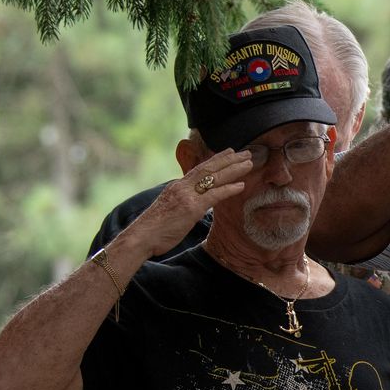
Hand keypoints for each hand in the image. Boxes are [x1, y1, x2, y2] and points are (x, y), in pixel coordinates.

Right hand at [127, 147, 250, 255]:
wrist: (140, 237)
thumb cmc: (153, 229)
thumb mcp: (169, 210)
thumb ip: (182, 203)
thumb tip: (192, 206)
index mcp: (177, 186)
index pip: (199, 169)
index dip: (216, 160)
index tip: (230, 152)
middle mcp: (182, 187)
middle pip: (209, 168)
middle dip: (229, 159)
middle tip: (246, 153)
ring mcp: (186, 196)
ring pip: (214, 178)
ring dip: (233, 170)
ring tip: (249, 163)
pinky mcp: (191, 208)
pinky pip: (214, 195)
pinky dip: (229, 189)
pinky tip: (242, 185)